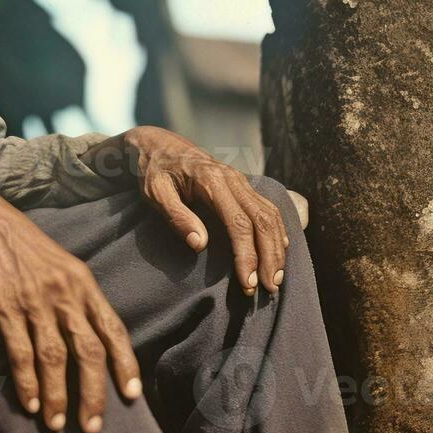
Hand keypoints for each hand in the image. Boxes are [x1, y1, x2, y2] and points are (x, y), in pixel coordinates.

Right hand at [0, 186, 141, 432]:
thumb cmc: (20, 242)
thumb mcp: (59, 262)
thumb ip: (75, 294)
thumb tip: (89, 332)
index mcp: (81, 280)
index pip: (112, 328)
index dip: (125, 364)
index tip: (131, 394)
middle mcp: (64, 292)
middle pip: (88, 351)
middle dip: (94, 393)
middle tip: (93, 426)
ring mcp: (34, 299)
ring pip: (54, 358)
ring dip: (58, 396)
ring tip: (58, 423)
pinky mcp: (4, 306)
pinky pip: (21, 352)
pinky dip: (27, 382)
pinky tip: (30, 403)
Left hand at [124, 126, 288, 294]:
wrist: (156, 143)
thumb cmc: (153, 171)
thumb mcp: (155, 193)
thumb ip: (177, 216)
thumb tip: (200, 244)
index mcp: (211, 180)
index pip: (238, 223)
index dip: (246, 254)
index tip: (247, 282)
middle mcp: (232, 178)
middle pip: (262, 220)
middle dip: (269, 256)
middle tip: (268, 289)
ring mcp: (240, 179)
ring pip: (270, 214)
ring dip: (277, 247)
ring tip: (275, 278)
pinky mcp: (242, 184)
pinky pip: (267, 207)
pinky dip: (277, 231)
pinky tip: (279, 251)